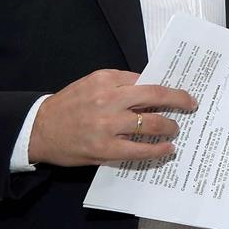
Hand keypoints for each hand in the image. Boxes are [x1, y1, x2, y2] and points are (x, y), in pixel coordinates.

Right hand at [30, 69, 195, 166]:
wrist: (38, 129)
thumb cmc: (68, 106)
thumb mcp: (91, 84)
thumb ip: (119, 84)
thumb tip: (149, 89)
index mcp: (106, 79)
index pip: (146, 80)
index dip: (167, 88)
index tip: (180, 93)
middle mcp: (109, 98)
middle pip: (155, 96)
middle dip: (179, 101)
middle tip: (190, 105)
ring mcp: (108, 125)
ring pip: (151, 123)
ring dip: (170, 126)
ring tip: (175, 129)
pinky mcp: (105, 148)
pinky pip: (139, 149)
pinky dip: (158, 149)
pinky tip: (168, 148)